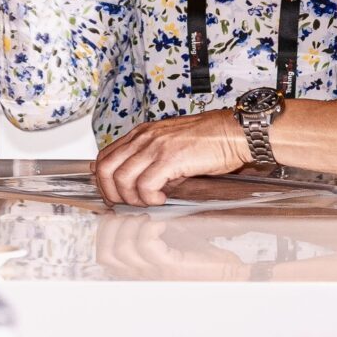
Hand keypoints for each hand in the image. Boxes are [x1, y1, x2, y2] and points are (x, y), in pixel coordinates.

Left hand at [95, 110, 247, 205]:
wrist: (233, 132)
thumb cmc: (209, 140)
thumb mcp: (171, 146)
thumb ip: (152, 162)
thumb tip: (139, 186)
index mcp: (142, 133)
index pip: (105, 156)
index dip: (104, 181)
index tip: (114, 195)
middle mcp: (144, 137)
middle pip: (105, 168)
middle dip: (111, 193)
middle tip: (126, 204)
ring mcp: (156, 146)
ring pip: (122, 178)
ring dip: (131, 198)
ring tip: (148, 202)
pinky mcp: (171, 158)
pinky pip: (145, 185)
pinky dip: (149, 198)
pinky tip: (162, 199)